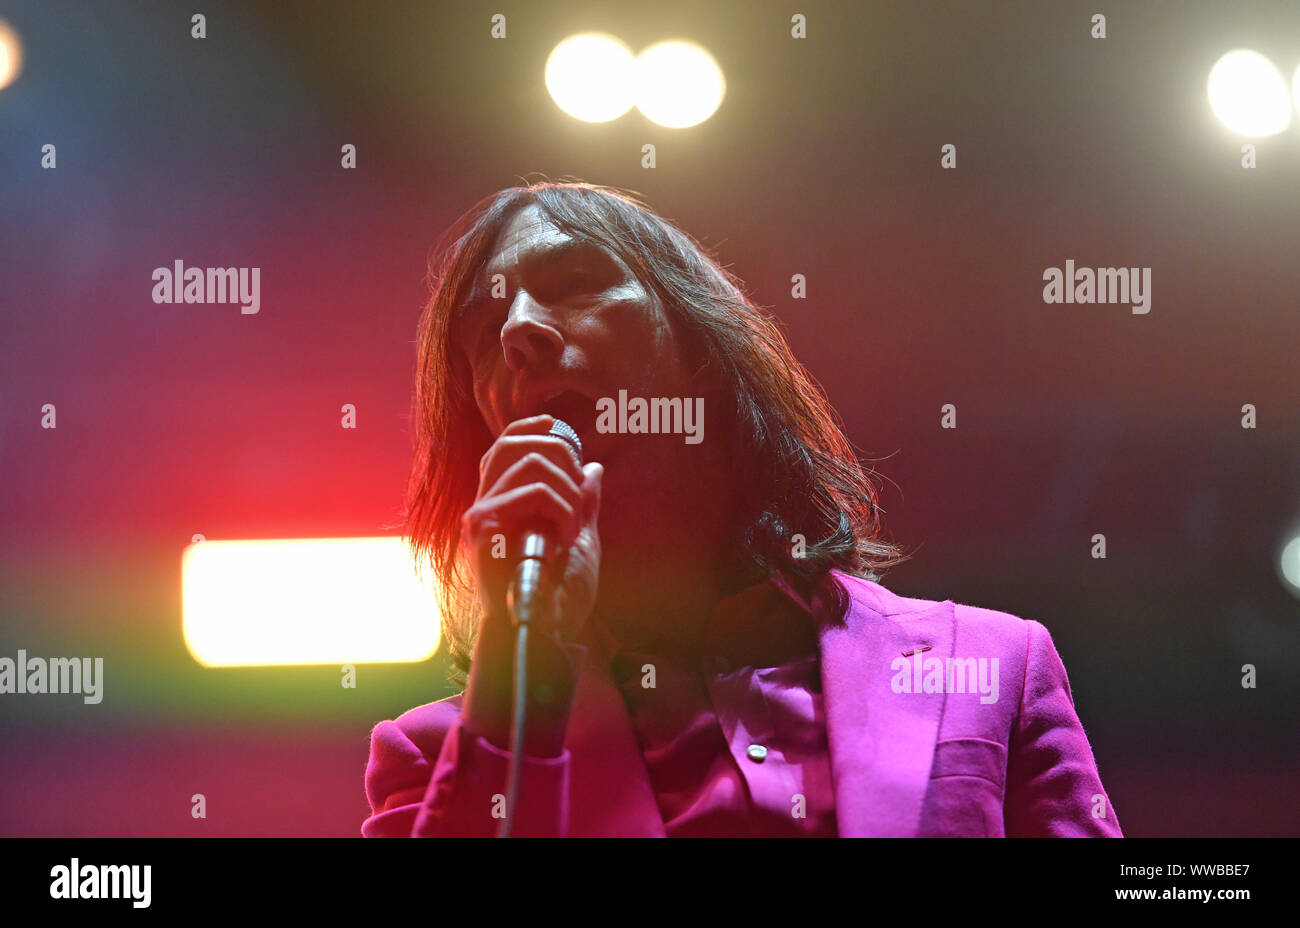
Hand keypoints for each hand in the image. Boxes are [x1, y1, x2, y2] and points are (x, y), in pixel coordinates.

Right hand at [461, 414, 603, 639]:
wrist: (544, 632)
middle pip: (514, 442)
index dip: (529, 427)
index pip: (504, 445)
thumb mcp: (579, 539)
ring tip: (573, 531)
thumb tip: (594, 468)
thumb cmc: (557, 597)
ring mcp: (479, 513)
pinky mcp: (482, 526)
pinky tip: (564, 540)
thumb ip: (582, 503)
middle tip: (578, 496)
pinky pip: (533, 491)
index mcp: (501, 503)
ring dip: (568, 493)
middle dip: (560, 454)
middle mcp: (484, 503)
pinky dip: (562, 509)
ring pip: (532, 462)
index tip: (556, 424)